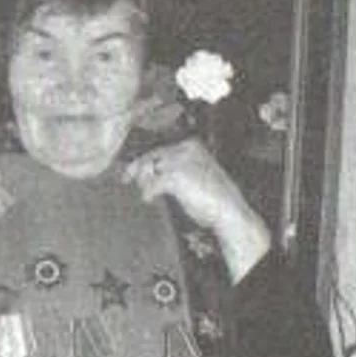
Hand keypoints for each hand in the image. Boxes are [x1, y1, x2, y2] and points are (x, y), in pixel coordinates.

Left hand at [123, 139, 270, 282]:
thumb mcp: (193, 177)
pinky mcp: (175, 176)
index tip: (131, 170)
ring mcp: (180, 161)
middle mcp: (185, 148)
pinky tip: (149, 199)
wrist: (229, 211)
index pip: (160, 149)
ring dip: (144, 182)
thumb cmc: (213, 200)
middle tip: (126, 178)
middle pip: (151, 155)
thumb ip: (173, 171)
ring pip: (149, 168)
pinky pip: (151, 184)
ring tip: (149, 193)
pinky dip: (148, 193)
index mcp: (192, 145)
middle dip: (137, 168)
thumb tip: (148, 173)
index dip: (143, 160)